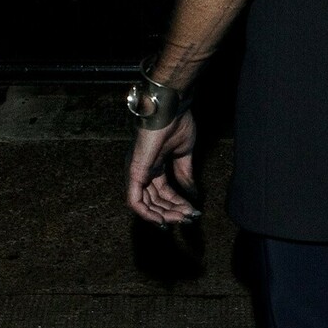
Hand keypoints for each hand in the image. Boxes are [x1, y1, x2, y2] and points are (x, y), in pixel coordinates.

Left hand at [126, 105, 199, 224]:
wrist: (171, 108)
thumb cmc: (177, 123)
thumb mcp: (184, 153)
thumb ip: (185, 174)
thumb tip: (193, 193)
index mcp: (154, 165)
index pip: (163, 192)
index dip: (177, 204)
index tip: (193, 211)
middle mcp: (143, 170)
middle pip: (154, 200)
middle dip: (172, 211)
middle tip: (189, 217)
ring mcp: (137, 172)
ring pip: (145, 204)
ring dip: (164, 215)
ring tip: (182, 217)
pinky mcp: (134, 172)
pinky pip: (134, 201)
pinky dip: (147, 213)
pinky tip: (162, 219)